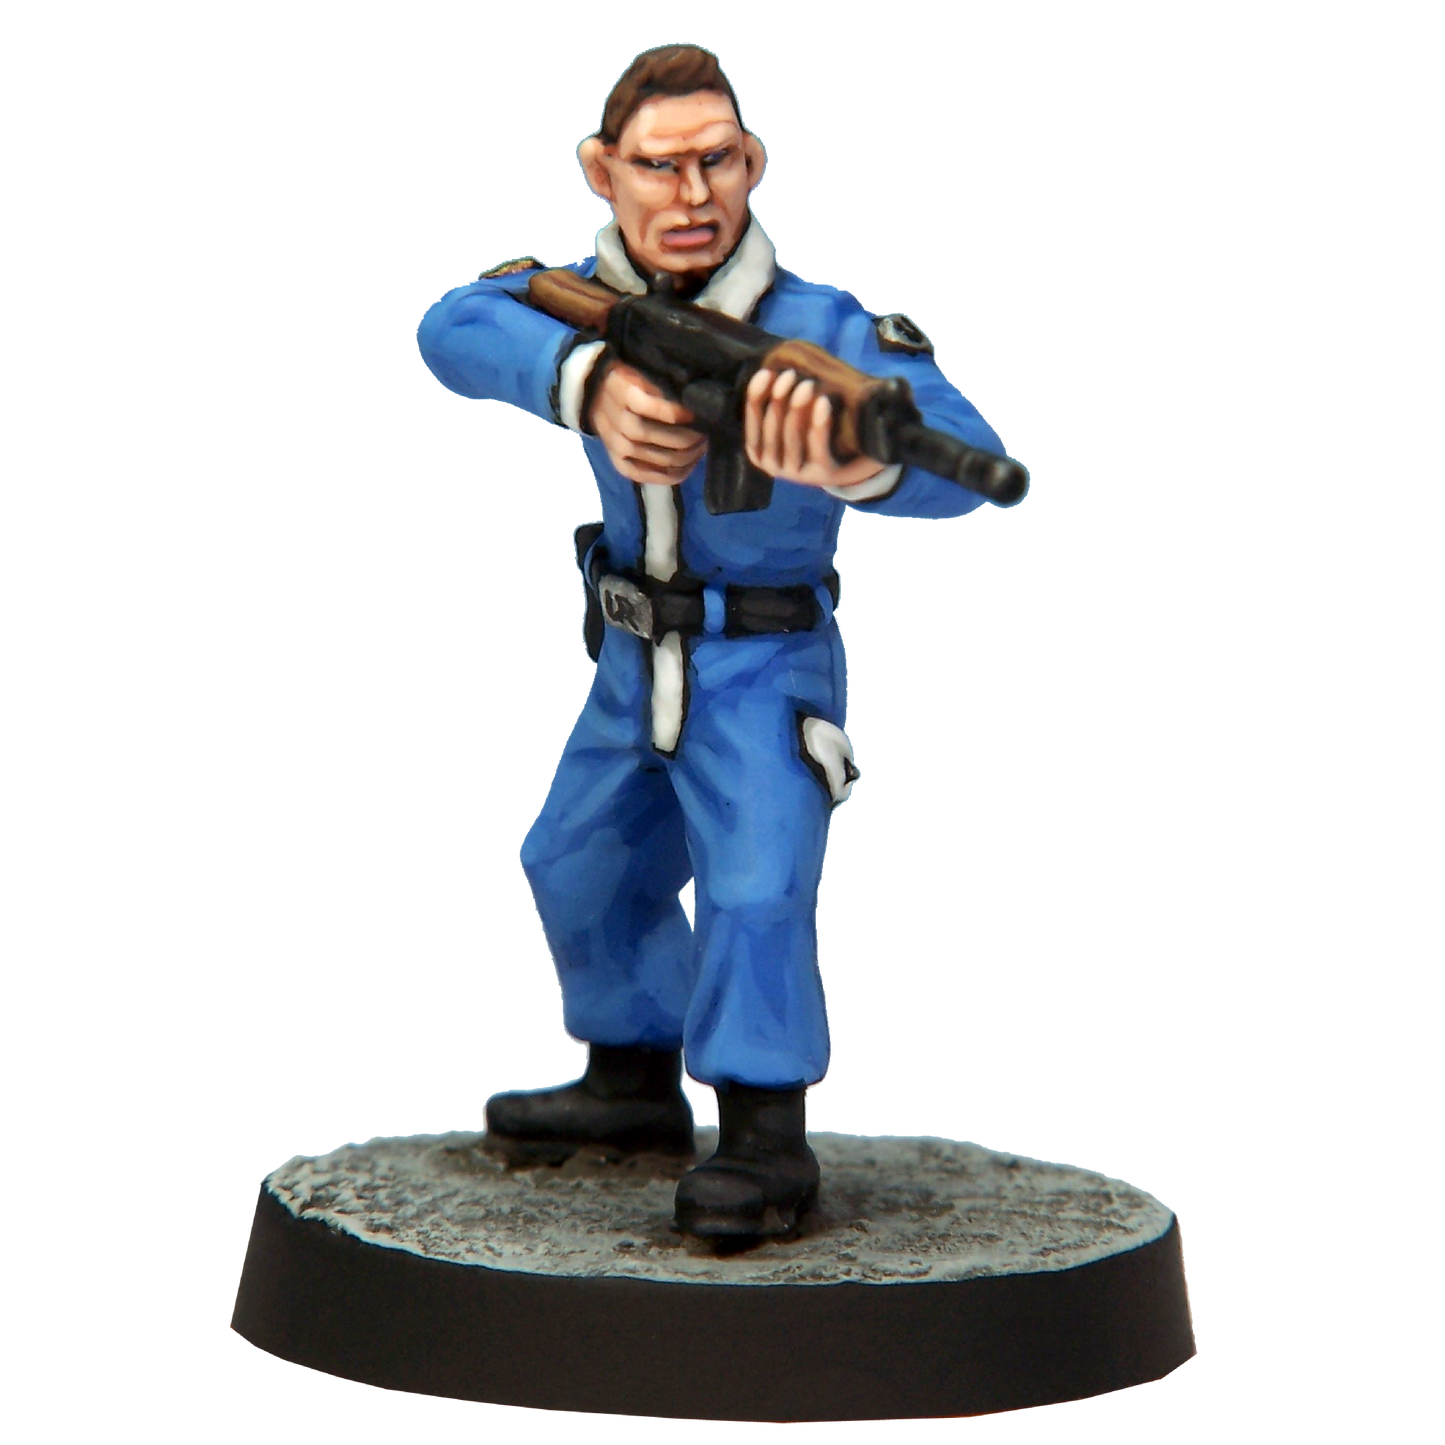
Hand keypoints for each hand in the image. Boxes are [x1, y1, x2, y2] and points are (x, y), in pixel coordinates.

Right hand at [588, 361, 706, 485]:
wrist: (596, 395)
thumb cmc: (629, 379)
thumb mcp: (642, 370)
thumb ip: (662, 382)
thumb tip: (693, 399)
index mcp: (622, 393)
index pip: (649, 407)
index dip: (675, 413)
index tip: (695, 413)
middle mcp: (616, 422)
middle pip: (653, 436)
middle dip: (685, 437)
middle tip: (705, 433)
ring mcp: (616, 445)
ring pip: (654, 458)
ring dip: (685, 456)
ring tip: (701, 447)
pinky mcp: (619, 462)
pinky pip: (645, 475)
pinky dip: (670, 475)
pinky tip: (688, 466)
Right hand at [744, 368, 887, 489]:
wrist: (847, 464)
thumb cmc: (811, 434)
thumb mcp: (789, 422)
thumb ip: (777, 403)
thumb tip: (769, 368)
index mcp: (758, 453)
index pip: (752, 422)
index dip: (756, 396)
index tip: (767, 372)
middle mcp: (773, 467)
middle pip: (772, 427)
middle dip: (779, 399)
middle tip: (790, 374)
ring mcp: (796, 473)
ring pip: (792, 436)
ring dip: (797, 408)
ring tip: (807, 384)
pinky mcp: (821, 474)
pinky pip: (818, 447)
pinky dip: (819, 423)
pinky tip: (823, 401)